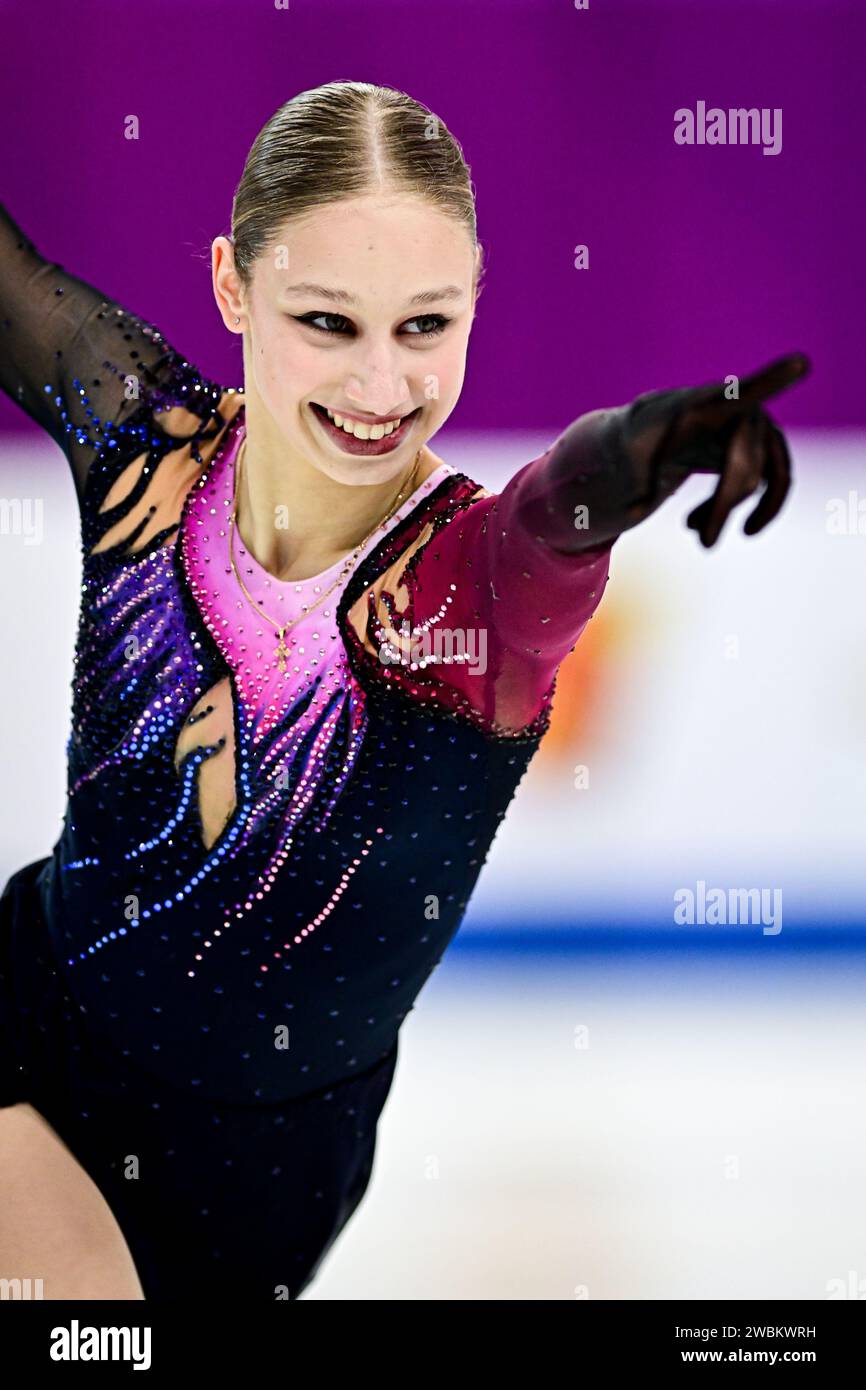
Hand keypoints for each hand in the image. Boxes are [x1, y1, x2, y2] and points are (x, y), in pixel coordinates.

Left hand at [610, 352, 810, 546]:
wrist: (663, 427)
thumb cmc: (648, 435)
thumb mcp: (635, 450)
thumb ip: (640, 478)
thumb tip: (634, 514)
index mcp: (711, 402)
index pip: (744, 392)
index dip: (773, 380)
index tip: (799, 363)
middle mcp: (746, 411)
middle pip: (745, 467)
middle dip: (723, 507)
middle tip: (703, 542)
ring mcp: (762, 429)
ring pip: (760, 482)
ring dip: (728, 510)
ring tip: (692, 529)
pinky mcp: (769, 449)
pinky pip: (772, 487)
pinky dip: (748, 511)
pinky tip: (705, 522)